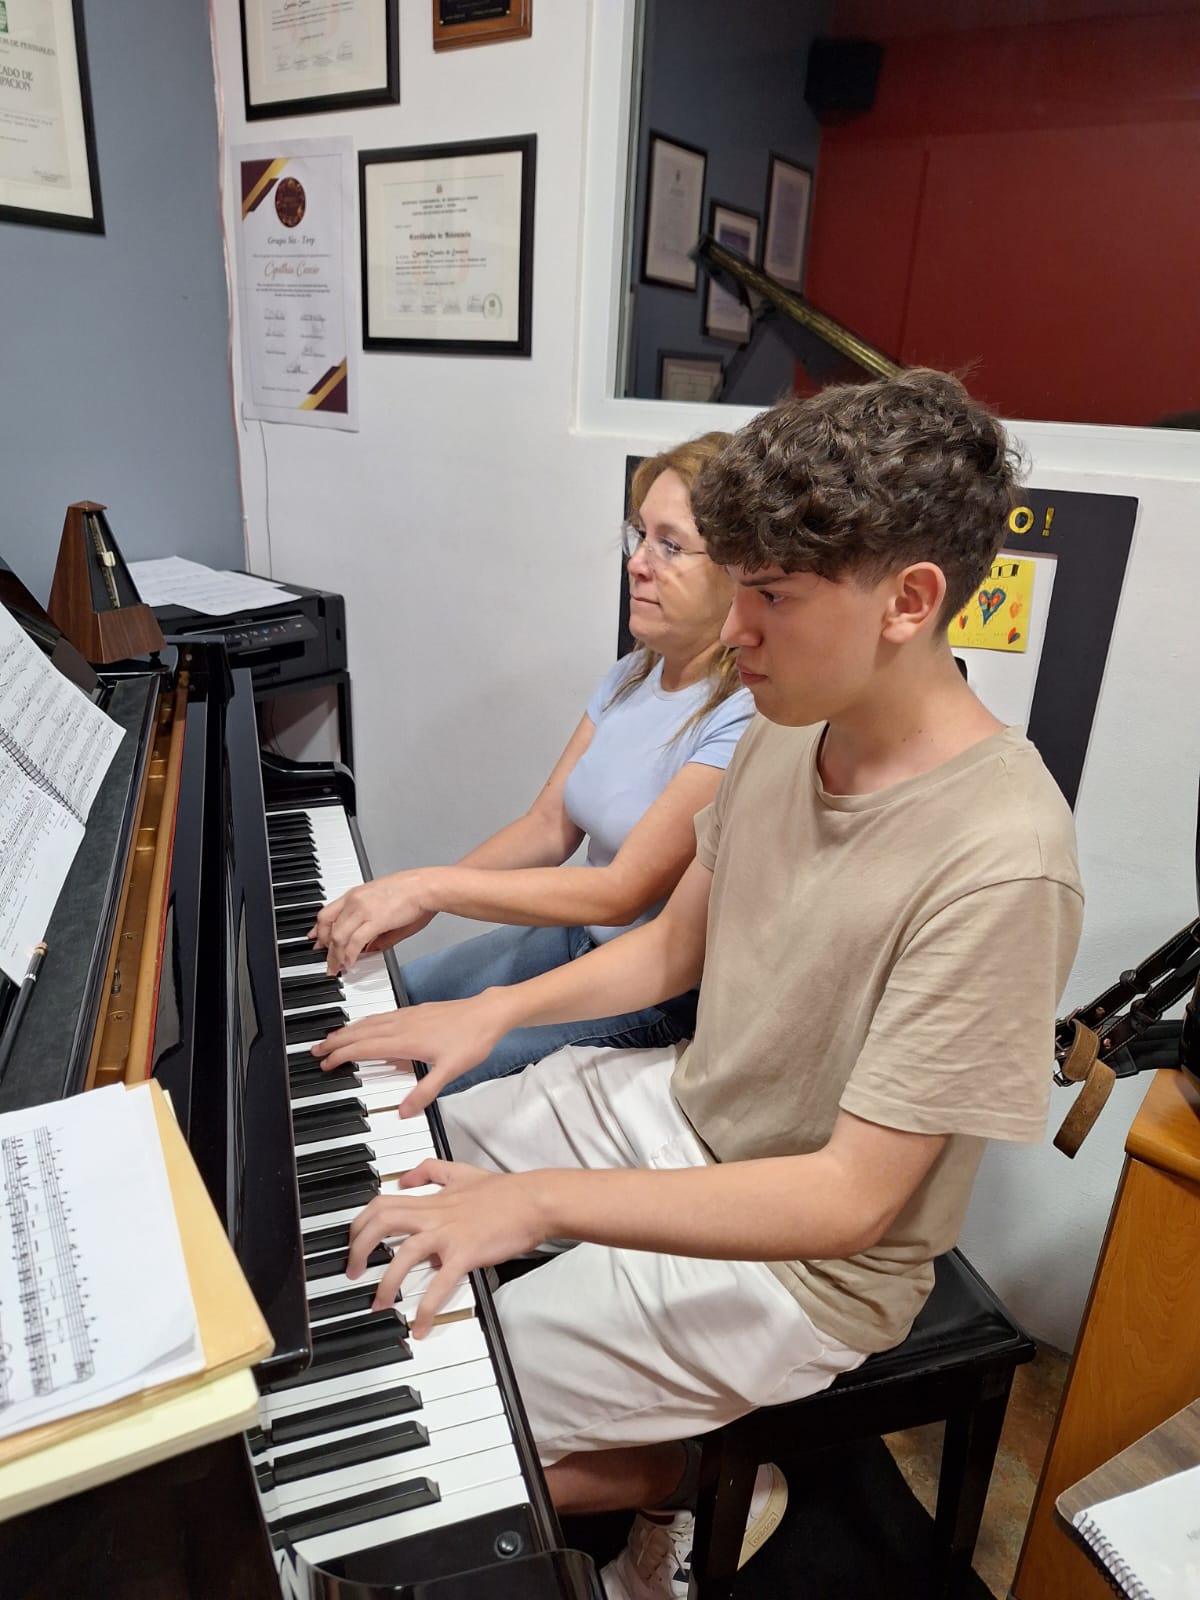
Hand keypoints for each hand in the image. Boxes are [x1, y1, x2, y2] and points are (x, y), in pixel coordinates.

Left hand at [309, 871, 435, 973]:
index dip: (319, 930)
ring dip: (335, 955)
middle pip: (328, 926)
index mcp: (355, 894)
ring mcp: (362, 909)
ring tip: (337, 967)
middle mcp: (354, 900)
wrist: (425, 887)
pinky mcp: (374, 920)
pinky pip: (354, 942)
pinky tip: (350, 962)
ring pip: (338, 936)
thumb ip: (373, 929)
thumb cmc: (413, 893)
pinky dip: (349, 955)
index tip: (315, 939)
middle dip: (324, 947)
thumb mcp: (385, 908)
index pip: (327, 913)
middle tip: (327, 961)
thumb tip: (368, 948)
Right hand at [311, 994, 507, 1115]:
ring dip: (349, 1030)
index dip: (342, 1055)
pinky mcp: (417, 1011)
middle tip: (317, 1050)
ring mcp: (409, 1015)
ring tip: (333, 1039)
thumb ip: (425, 1091)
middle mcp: (403, 1024)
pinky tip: (368, 1027)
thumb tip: (403, 1112)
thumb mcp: (450, 1071)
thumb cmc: (472, 1039)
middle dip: (336, 1041)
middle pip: (361, 1032)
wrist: (489, 1013)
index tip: (326, 1063)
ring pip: (370, 1022)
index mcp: (406, 1039)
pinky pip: (382, 1016)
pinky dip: (366, 1023)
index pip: (364, 1047)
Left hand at [347, 1160, 548, 1336]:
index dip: (360, 1222)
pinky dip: (427, 1308)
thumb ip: (432, 1170)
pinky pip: (440, 1284)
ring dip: (386, 1282)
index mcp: (432, 1199)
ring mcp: (449, 1234)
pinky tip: (421, 1326)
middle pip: (382, 1223)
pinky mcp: (466, 1253)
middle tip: (353, 1272)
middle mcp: (434, 1214)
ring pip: (404, 1254)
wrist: (535, 1201)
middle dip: (359, 1248)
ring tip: (378, 1304)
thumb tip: (406, 1177)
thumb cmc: (505, 1191)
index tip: (353, 1240)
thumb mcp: (462, 1171)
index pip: (383, 1203)